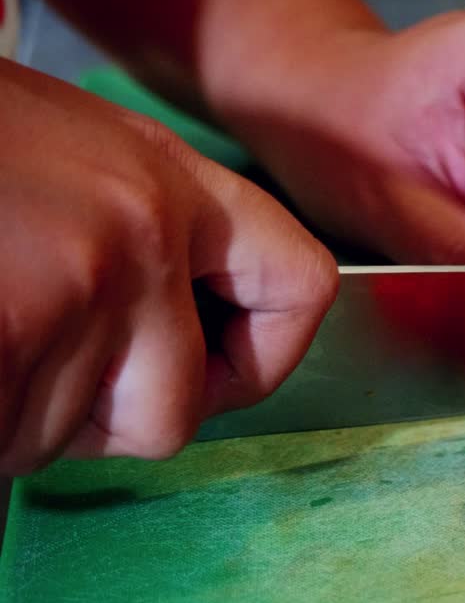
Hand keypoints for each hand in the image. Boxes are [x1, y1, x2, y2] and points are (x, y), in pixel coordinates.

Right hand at [0, 59, 336, 474]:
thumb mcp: (72, 165)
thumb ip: (144, 244)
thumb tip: (189, 354)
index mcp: (167, 178)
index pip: (299, 286)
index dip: (260, 358)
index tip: (210, 372)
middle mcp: (145, 230)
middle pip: (172, 414)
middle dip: (97, 420)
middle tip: (29, 358)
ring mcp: (82, 279)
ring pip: (67, 437)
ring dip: (12, 411)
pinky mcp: (18, 319)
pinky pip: (10, 436)